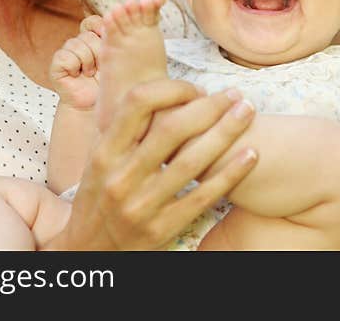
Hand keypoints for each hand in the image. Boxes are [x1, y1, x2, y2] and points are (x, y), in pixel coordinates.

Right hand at [43, 79, 257, 249]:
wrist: (88, 251)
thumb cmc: (99, 196)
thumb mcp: (98, 159)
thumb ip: (123, 128)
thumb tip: (155, 89)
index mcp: (104, 152)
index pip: (138, 102)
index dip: (172, 88)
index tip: (194, 89)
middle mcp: (120, 176)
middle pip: (172, 128)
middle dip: (210, 106)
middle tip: (234, 94)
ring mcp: (142, 205)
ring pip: (192, 161)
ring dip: (227, 132)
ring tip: (248, 112)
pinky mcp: (162, 229)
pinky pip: (203, 196)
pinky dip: (230, 173)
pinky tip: (251, 155)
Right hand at [49, 15, 103, 109]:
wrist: (93, 105)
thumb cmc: (106, 84)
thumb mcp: (114, 62)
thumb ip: (112, 44)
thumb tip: (110, 29)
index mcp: (93, 39)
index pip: (93, 22)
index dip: (99, 27)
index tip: (106, 38)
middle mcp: (78, 43)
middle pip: (88, 35)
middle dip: (98, 52)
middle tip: (100, 67)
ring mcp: (66, 52)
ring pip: (76, 44)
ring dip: (87, 61)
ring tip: (89, 73)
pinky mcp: (56, 64)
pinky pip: (65, 56)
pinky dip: (74, 67)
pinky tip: (77, 76)